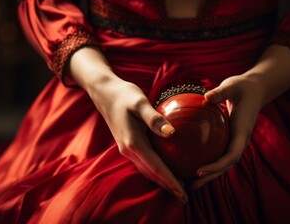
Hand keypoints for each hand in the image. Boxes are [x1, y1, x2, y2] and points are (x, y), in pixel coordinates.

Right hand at [69, 48, 187, 202]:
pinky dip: (156, 172)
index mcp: (133, 142)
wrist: (105, 92)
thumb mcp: (140, 102)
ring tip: (178, 188)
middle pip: (151, 174)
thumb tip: (172, 133)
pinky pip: (144, 163)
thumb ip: (155, 119)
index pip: (155, 167)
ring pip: (147, 171)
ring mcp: (127, 149)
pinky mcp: (128, 145)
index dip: (169, 181)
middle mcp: (129, 150)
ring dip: (162, 181)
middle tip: (184, 197)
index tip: (182, 191)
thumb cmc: (124, 95)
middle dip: (168, 187)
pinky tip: (166, 170)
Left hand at [191, 74, 264, 188]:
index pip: (231, 155)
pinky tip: (190, 164)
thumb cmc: (242, 86)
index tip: (200, 170)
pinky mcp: (230, 139)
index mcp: (242, 131)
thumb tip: (206, 97)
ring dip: (209, 174)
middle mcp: (240, 140)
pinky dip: (208, 162)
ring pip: (223, 163)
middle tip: (191, 185)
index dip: (217, 166)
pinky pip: (219, 153)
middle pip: (226, 165)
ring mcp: (236, 141)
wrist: (255, 89)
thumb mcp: (233, 85)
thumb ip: (221, 92)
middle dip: (211, 177)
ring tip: (189, 182)